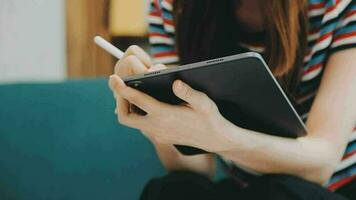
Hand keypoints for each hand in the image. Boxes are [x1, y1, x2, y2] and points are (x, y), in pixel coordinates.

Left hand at [109, 75, 231, 151]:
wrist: (215, 140)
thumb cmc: (210, 119)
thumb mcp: (203, 103)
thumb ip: (189, 93)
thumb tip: (176, 83)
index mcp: (166, 116)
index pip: (138, 101)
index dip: (123, 89)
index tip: (113, 78)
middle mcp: (157, 127)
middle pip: (126, 117)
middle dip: (119, 101)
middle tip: (121, 87)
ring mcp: (157, 134)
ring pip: (132, 122)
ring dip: (127, 108)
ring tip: (130, 92)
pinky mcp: (160, 136)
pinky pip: (141, 125)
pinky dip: (137, 113)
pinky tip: (144, 102)